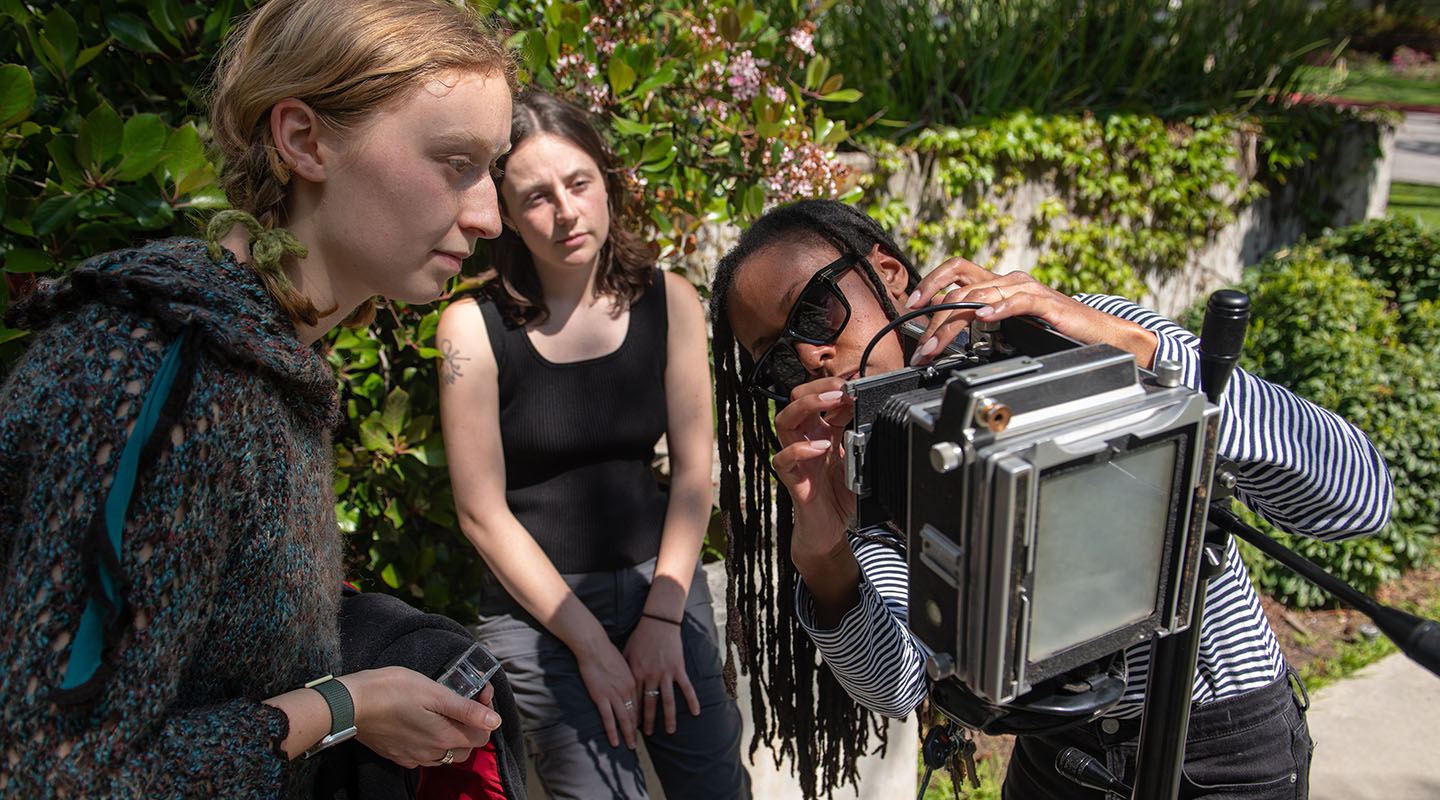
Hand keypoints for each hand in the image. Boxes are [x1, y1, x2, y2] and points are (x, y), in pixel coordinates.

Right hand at [340, 666, 499, 768]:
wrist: (351, 704)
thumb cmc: (393, 690)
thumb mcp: (435, 692)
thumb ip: (466, 710)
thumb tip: (494, 721)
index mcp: (444, 738)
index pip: (482, 737)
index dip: (485, 714)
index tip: (477, 693)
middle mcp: (432, 754)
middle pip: (466, 747)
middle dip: (470, 726)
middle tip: (462, 699)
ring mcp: (413, 757)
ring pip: (445, 753)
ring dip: (451, 735)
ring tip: (441, 710)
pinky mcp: (398, 756)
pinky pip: (424, 755)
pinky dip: (430, 742)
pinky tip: (422, 722)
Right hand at [575, 638, 639, 748]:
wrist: (594, 645)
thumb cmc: (605, 651)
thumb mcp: (622, 662)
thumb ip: (625, 674)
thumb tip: (625, 679)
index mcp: (633, 680)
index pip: (638, 703)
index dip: (639, 716)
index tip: (641, 726)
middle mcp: (627, 689)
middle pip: (634, 713)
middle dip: (637, 729)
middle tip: (639, 741)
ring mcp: (614, 694)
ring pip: (624, 719)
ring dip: (628, 734)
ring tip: (631, 746)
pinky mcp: (601, 697)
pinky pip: (608, 719)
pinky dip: (612, 732)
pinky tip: (615, 742)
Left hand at [623, 615, 699, 735]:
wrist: (658, 622)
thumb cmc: (640, 635)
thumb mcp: (626, 652)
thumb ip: (624, 669)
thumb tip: (618, 683)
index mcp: (635, 673)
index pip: (633, 699)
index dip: (632, 713)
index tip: (631, 725)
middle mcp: (650, 676)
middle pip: (649, 704)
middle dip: (647, 721)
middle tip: (645, 735)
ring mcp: (665, 673)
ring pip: (667, 700)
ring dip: (669, 718)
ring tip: (670, 732)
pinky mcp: (678, 668)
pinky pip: (686, 687)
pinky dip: (692, 700)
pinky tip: (696, 713)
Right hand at [771, 378, 856, 571]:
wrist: (830, 530)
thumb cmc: (841, 495)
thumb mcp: (859, 459)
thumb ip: (863, 437)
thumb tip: (873, 412)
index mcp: (821, 431)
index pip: (819, 397)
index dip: (836, 387)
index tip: (857, 385)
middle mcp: (806, 440)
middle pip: (796, 399)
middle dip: (818, 387)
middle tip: (842, 388)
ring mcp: (797, 458)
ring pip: (784, 420)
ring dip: (807, 405)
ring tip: (830, 401)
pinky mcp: (792, 479)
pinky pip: (782, 459)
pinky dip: (800, 450)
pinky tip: (820, 448)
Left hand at [904, 257, 1157, 368]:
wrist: (1101, 334)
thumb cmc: (1055, 330)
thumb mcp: (1009, 326)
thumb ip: (981, 324)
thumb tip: (944, 332)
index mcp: (997, 283)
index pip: (955, 272)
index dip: (929, 284)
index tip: (911, 307)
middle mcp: (1008, 280)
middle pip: (960, 287)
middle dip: (934, 317)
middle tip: (922, 347)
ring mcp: (1027, 289)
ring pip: (980, 296)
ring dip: (953, 323)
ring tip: (938, 346)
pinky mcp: (1047, 303)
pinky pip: (1018, 300)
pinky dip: (998, 308)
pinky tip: (984, 318)